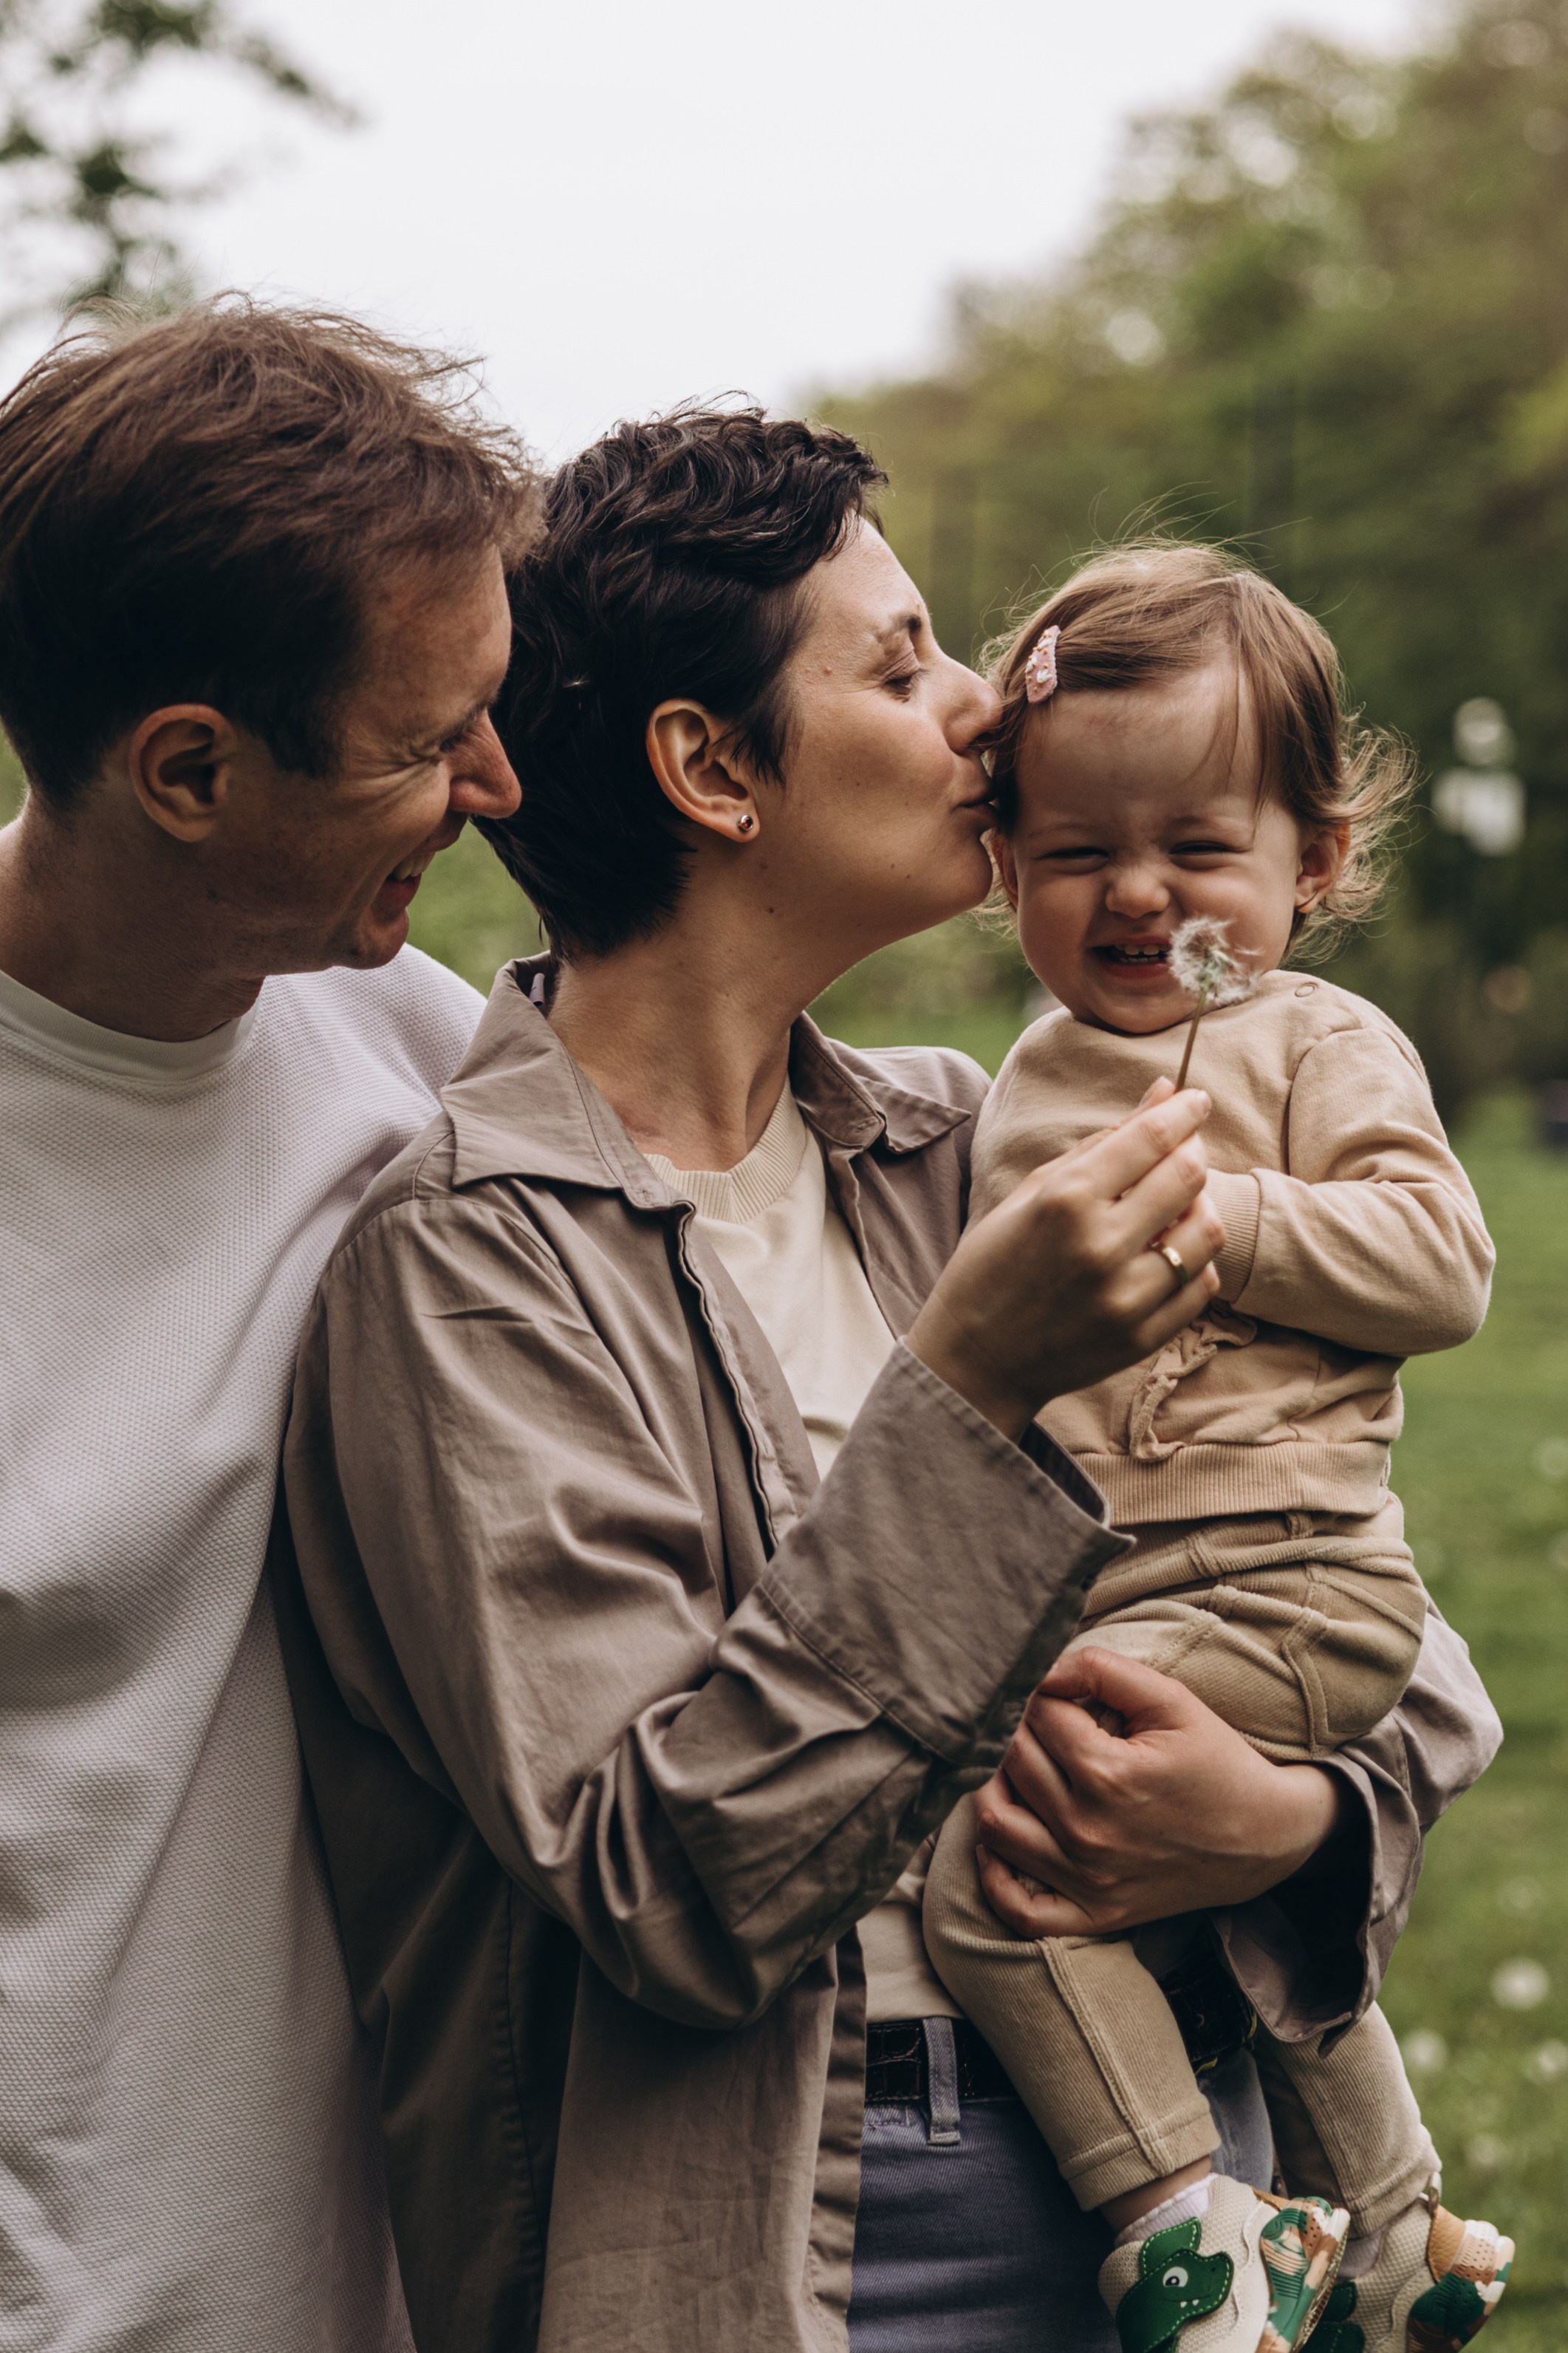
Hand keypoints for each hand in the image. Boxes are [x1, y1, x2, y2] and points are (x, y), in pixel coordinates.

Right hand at [906, 1085, 1223, 1438]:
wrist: (975, 1359)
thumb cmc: (994, 1265)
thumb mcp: (1031, 1193)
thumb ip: (1100, 1143)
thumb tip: (1164, 1091)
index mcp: (1064, 1200)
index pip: (1151, 1137)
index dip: (1183, 1111)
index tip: (1195, 1101)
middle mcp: (1100, 1246)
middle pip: (1188, 1175)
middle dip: (1192, 1151)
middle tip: (1180, 1150)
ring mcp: (1126, 1297)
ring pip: (1208, 1231)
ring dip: (1199, 1207)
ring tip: (1173, 1208)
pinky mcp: (1143, 1337)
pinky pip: (1203, 1285)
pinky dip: (1194, 1262)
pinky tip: (1165, 1254)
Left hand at [973, 1646, 1344, 1937]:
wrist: (1266, 1836)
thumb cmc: (1216, 1761)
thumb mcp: (1172, 1699)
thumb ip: (1102, 1671)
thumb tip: (1043, 1672)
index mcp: (1108, 1774)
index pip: (1037, 1716)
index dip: (1045, 1694)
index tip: (1064, 1694)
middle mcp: (1088, 1831)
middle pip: (1011, 1762)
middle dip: (1018, 1730)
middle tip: (1042, 1723)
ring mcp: (1087, 1880)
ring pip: (996, 1826)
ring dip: (995, 1787)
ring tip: (1019, 1767)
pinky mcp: (1093, 1914)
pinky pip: (1016, 1908)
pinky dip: (994, 1875)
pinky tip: (1001, 1838)